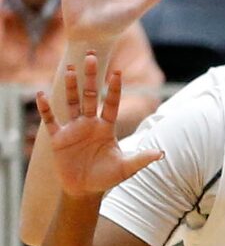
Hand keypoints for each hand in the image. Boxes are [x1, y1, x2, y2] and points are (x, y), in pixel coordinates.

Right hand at [30, 51, 157, 198]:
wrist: (85, 189)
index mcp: (106, 127)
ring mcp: (73, 129)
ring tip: (69, 68)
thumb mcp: (126, 168)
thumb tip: (161, 153)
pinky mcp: (58, 138)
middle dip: (90, 77)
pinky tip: (41, 94)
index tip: (117, 71)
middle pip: (90, 96)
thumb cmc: (107, 177)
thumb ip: (141, 158)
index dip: (114, 88)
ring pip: (71, 102)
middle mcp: (90, 124)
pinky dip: (46, 108)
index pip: (111, 103)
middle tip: (90, 56)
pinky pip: (50, 120)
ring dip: (70, 86)